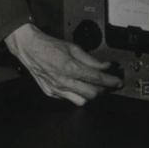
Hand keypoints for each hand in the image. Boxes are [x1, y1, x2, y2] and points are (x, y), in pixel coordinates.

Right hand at [5, 23, 122, 105]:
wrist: (29, 48)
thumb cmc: (50, 46)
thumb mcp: (74, 48)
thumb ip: (91, 60)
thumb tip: (106, 66)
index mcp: (70, 67)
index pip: (97, 79)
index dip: (111, 82)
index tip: (118, 82)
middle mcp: (63, 81)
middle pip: (92, 94)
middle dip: (104, 90)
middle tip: (110, 85)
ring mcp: (56, 89)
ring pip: (82, 101)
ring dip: (92, 95)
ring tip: (96, 87)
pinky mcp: (51, 93)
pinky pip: (70, 99)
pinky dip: (78, 95)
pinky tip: (80, 87)